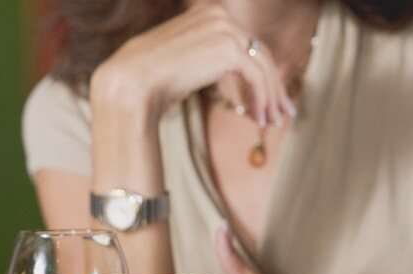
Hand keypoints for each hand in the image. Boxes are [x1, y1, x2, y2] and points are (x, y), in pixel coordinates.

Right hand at [91, 3, 296, 126]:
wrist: (131, 82)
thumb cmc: (145, 78)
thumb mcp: (179, 59)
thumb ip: (203, 56)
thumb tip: (218, 70)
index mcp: (207, 12)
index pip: (244, 41)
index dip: (259, 69)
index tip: (267, 93)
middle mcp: (220, 14)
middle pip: (259, 51)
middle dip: (273, 83)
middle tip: (281, 109)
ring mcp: (226, 30)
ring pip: (263, 65)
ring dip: (270, 96)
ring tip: (272, 121)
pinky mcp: (230, 50)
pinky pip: (257, 77)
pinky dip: (263, 99)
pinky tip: (260, 118)